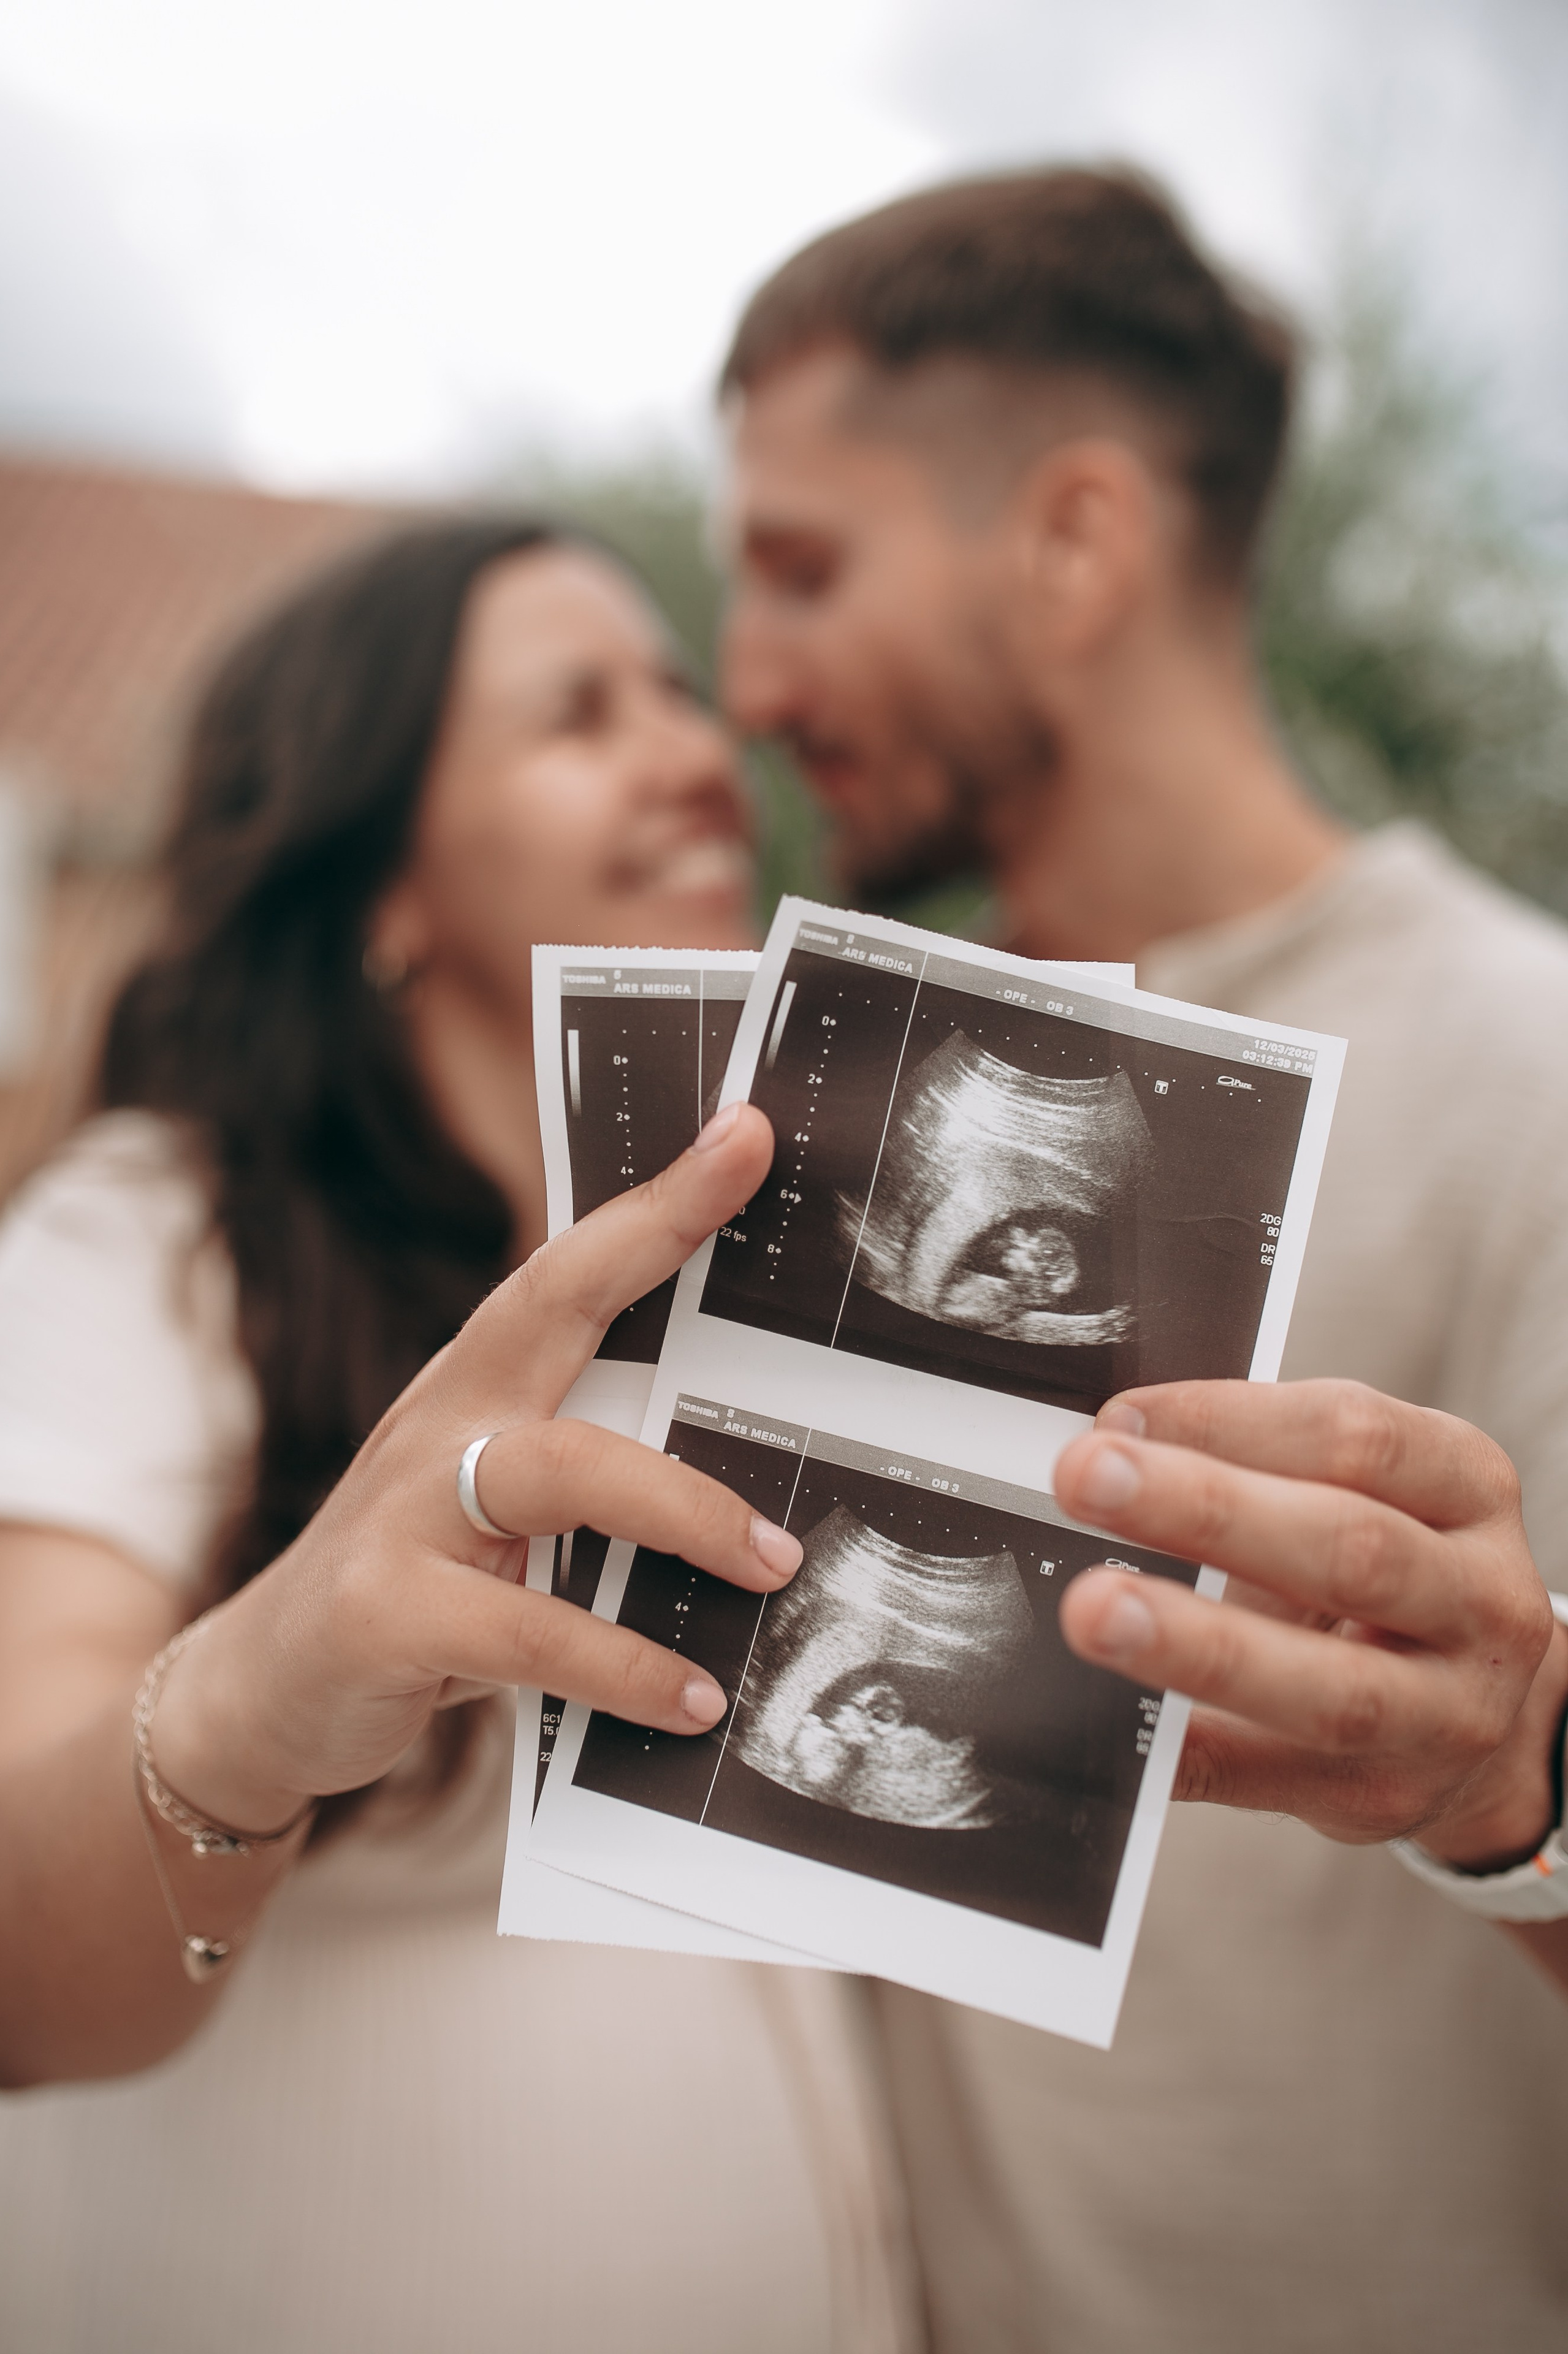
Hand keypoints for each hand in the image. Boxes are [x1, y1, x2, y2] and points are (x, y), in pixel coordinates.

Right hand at [152, 1103, 798, 1832]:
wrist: (262, 1696)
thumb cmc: (419, 1586)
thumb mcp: (499, 1512)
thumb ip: (596, 1474)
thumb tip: (759, 1466)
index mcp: (476, 1385)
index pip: (572, 1268)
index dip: (660, 1201)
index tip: (747, 1133)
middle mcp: (438, 1424)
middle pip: (553, 1317)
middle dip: (668, 1284)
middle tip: (795, 1299)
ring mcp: (401, 1513)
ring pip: (559, 1469)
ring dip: (686, 1514)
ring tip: (777, 1564)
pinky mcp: (382, 1615)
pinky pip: (525, 1632)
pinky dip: (621, 1666)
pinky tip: (692, 1701)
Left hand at [1053, 1380, 1564, 1857]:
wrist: (1472, 1713)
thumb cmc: (1385, 1571)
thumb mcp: (1359, 1493)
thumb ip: (1255, 1462)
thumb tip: (1110, 1445)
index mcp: (1466, 1487)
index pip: (1357, 1436)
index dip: (1230, 1420)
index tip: (1119, 1419)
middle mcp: (1479, 1599)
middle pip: (1349, 1548)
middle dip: (1207, 1511)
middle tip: (1088, 1479)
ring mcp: (1445, 1714)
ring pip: (1331, 1686)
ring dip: (1201, 1645)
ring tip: (1096, 1610)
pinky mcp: (1385, 1797)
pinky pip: (1265, 1778)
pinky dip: (1185, 1750)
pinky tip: (1121, 1729)